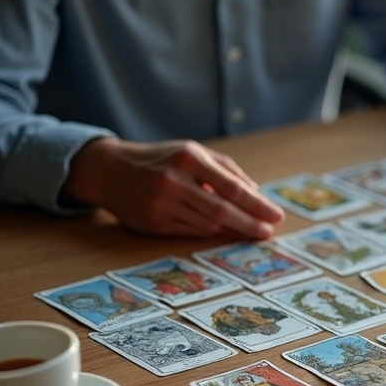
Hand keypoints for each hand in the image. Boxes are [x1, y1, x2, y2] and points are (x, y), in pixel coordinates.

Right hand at [64, 138, 283, 237]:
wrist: (109, 170)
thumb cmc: (161, 159)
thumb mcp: (192, 152)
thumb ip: (226, 170)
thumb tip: (257, 193)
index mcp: (189, 158)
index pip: (232, 187)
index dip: (257, 205)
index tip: (276, 215)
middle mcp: (174, 181)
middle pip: (222, 210)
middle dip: (250, 224)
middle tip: (267, 233)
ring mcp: (161, 204)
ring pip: (208, 224)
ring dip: (233, 231)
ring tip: (252, 233)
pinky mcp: (153, 223)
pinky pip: (191, 232)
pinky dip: (211, 233)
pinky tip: (225, 233)